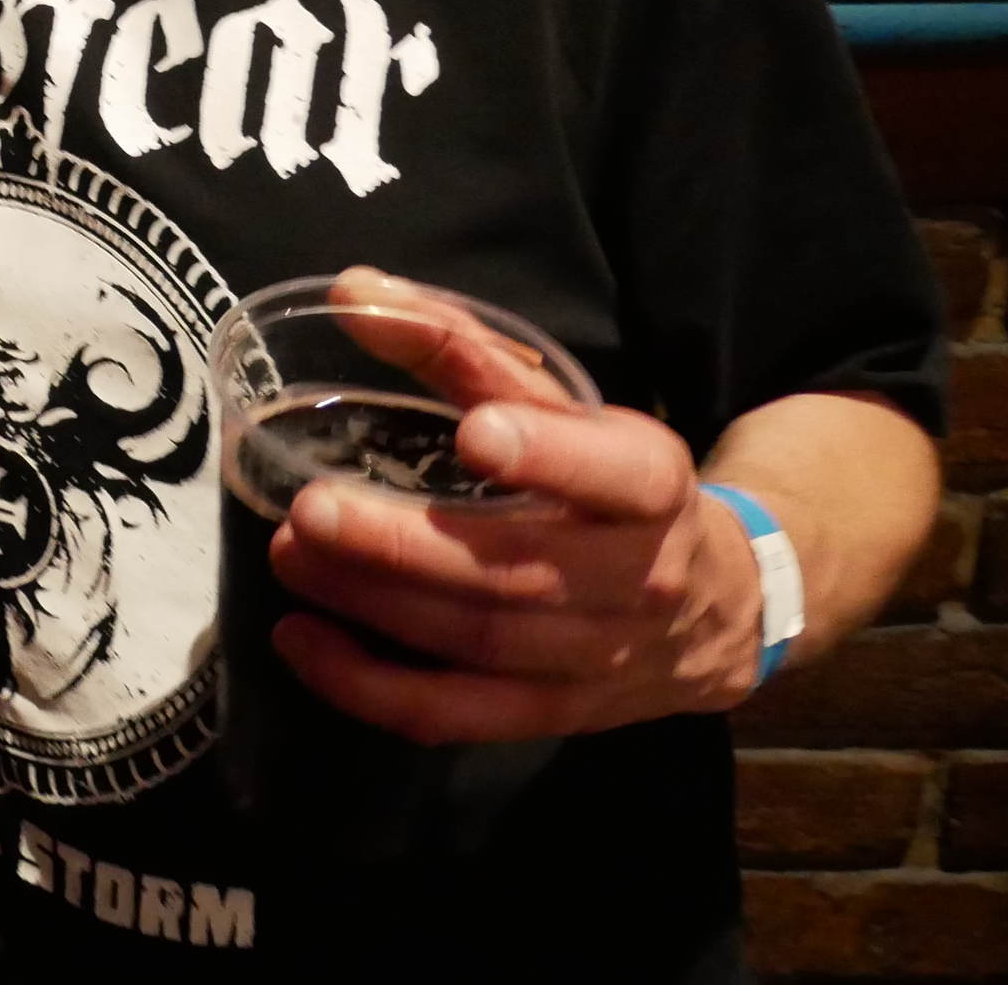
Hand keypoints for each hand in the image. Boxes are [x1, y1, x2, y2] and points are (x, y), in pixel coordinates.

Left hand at [269, 395, 761, 743]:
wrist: (716, 607)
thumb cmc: (611, 485)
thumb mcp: (568, 406)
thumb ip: (463, 347)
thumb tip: (353, 291)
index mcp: (650, 484)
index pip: (617, 474)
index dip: (549, 456)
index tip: (476, 431)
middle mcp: (636, 579)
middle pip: (516, 571)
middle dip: (405, 547)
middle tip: (312, 507)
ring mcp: (596, 659)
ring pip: (479, 641)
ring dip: (374, 605)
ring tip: (291, 556)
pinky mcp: (554, 715)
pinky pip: (459, 716)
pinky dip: (372, 688)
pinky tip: (300, 641)